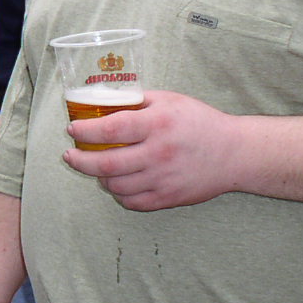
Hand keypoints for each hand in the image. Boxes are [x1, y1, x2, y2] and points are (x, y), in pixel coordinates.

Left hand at [64, 89, 238, 210]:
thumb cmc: (199, 122)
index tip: (72, 130)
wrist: (233, 153)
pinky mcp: (169, 198)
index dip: (85, 131)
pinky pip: (133, 202)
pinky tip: (117, 183)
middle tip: (69, 155)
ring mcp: (163, 179)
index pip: (110, 129)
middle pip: (106, 163)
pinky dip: (119, 194)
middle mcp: (158, 153)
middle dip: (80, 160)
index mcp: (157, 124)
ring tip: (96, 168)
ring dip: (99, 177)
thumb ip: (138, 102)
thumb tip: (104, 103)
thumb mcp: (170, 100)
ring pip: (116, 185)